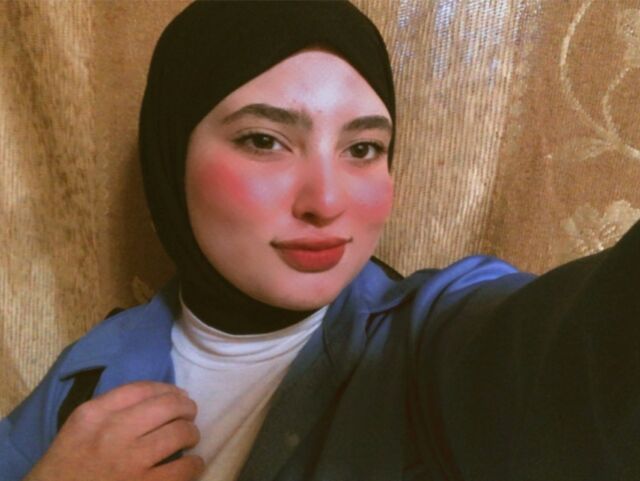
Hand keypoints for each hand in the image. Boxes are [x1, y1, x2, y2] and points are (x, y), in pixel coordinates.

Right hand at [23, 381, 203, 480]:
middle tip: (190, 414)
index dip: (167, 389)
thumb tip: (157, 398)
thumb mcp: (79, 428)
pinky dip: (194, 464)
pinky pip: (183, 468)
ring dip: (191, 433)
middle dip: (186, 407)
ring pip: (179, 433)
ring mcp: (130, 461)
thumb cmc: (66, 468)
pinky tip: (192, 463)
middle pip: (167, 406)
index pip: (142, 389)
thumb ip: (111, 409)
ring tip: (190, 437)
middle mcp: (113, 432)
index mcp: (94, 414)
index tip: (178, 395)